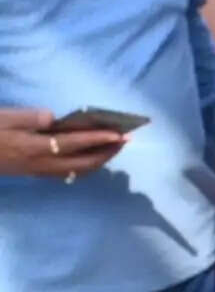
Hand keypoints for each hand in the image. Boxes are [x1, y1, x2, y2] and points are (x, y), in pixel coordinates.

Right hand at [0, 107, 129, 181]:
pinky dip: (84, 165)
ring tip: (114, 147)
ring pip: (76, 171)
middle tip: (126, 140)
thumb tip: (54, 118)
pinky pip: (66, 173)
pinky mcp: (34, 173)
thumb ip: (29, 118)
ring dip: (98, 160)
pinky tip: (91, 156)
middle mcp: (39, 164)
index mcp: (32, 148)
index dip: (97, 139)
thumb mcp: (3, 118)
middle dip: (107, 153)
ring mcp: (37, 171)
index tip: (119, 134)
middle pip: (82, 164)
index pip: (73, 144)